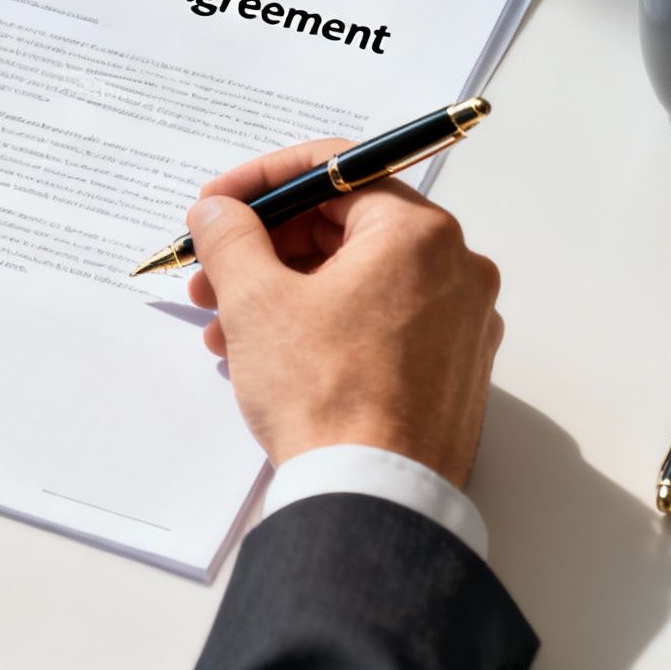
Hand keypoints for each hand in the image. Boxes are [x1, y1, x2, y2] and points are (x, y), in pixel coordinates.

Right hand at [186, 139, 503, 487]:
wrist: (374, 499)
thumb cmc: (325, 395)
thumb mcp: (257, 300)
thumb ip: (232, 237)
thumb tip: (219, 211)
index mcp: (419, 234)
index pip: (336, 170)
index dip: (262, 182)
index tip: (217, 204)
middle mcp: (456, 270)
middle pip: (344, 229)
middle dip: (265, 248)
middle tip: (210, 273)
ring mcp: (460, 324)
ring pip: (355, 281)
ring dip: (282, 292)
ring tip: (224, 328)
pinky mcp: (450, 372)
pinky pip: (377, 324)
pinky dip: (321, 326)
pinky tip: (266, 355)